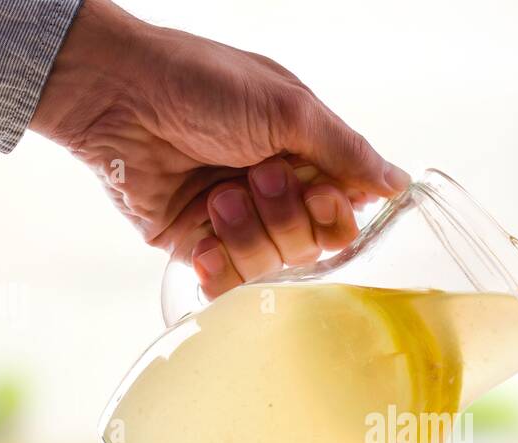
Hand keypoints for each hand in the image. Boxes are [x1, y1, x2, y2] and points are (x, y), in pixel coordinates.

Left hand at [29, 0, 408, 297]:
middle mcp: (273, 194)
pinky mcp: (196, 246)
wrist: (118, 96)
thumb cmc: (202, 84)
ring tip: (217, 194)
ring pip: (271, 266)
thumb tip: (398, 184)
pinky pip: (227, 284)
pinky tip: (204, 241)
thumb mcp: (288, 107)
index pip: (344, 213)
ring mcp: (235, 222)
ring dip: (247, 231)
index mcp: (302, 157)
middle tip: (255, 177)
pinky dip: (220, 269)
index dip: (334, 213)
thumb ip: (347, 151)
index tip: (315, 188)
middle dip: (286, 216)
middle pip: (311, 246)